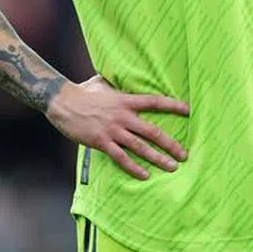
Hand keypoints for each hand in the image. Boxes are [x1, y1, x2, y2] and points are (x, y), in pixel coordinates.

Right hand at [46, 74, 189, 180]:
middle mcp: (123, 116)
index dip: (173, 106)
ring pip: (140, 147)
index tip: (189, 111)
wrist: (62, 102)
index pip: (155, 102)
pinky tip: (145, 175)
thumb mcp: (104, 83)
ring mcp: (112, 130)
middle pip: (152, 131)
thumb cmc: (83, 92)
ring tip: (172, 167)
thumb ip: (117, 84)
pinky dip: (134, 167)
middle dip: (171, 144)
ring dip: (157, 158)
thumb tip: (125, 76)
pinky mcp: (101, 142)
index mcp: (126, 100)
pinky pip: (121, 158)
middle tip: (185, 155)